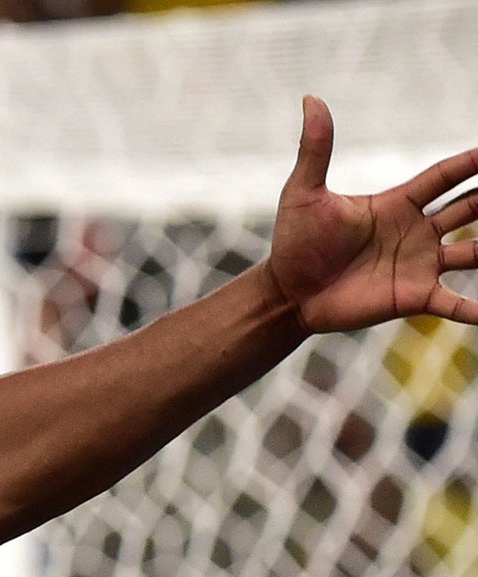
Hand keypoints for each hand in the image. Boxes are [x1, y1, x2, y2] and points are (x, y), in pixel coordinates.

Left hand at [268, 96, 477, 333]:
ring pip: (475, 252)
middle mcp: (417, 232)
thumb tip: (311, 98)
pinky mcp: (414, 297)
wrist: (287, 293)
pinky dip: (476, 309)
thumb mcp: (304, 193)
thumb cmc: (294, 243)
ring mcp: (420, 265)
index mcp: (398, 203)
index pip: (446, 176)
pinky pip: (455, 303)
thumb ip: (316, 148)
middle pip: (471, 207)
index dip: (473, 160)